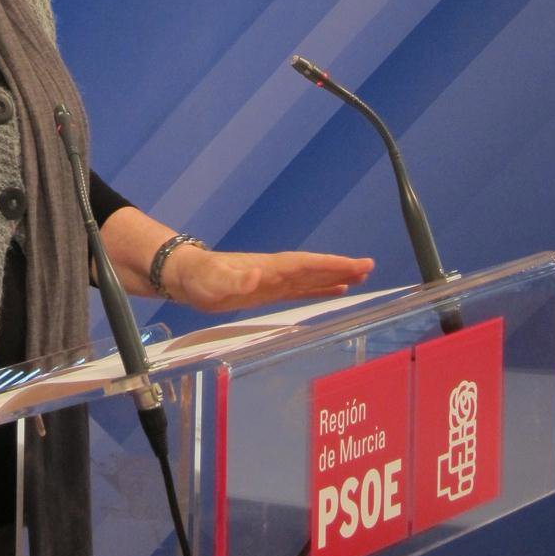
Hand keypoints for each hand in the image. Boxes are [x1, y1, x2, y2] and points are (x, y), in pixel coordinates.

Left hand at [162, 248, 373, 313]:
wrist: (184, 276)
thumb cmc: (198, 279)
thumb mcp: (212, 282)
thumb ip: (234, 281)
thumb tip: (257, 276)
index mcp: (267, 267)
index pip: (305, 264)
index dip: (330, 265)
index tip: (355, 264)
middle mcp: (274, 271)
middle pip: (313, 268)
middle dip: (340, 267)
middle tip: (369, 267)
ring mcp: (272, 280)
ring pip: (310, 277)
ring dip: (335, 276)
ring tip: (362, 276)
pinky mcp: (267, 291)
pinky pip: (300, 289)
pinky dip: (319, 288)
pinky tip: (335, 289)